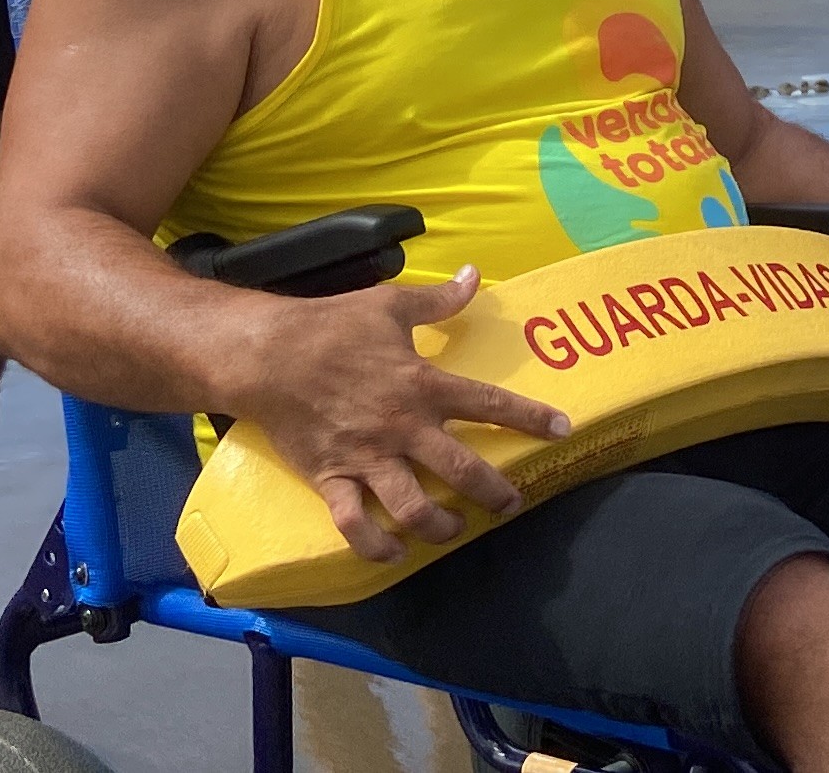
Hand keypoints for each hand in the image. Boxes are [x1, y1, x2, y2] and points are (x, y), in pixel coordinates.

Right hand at [229, 266, 570, 563]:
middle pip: (461, 469)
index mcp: (422, 384)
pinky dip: (374, 545)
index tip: (561, 429)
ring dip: (440, 525)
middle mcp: (402, 427)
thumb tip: (475, 275)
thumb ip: (439, 299)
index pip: (488, 404)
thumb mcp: (390, 304)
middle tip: (511, 503)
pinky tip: (393, 552)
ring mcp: (367, 457)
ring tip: (454, 528)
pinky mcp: (331, 477)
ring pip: (413, 507)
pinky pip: (354, 523)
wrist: (267, 354)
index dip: (530, 417)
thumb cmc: (331, 326)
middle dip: (494, 491)